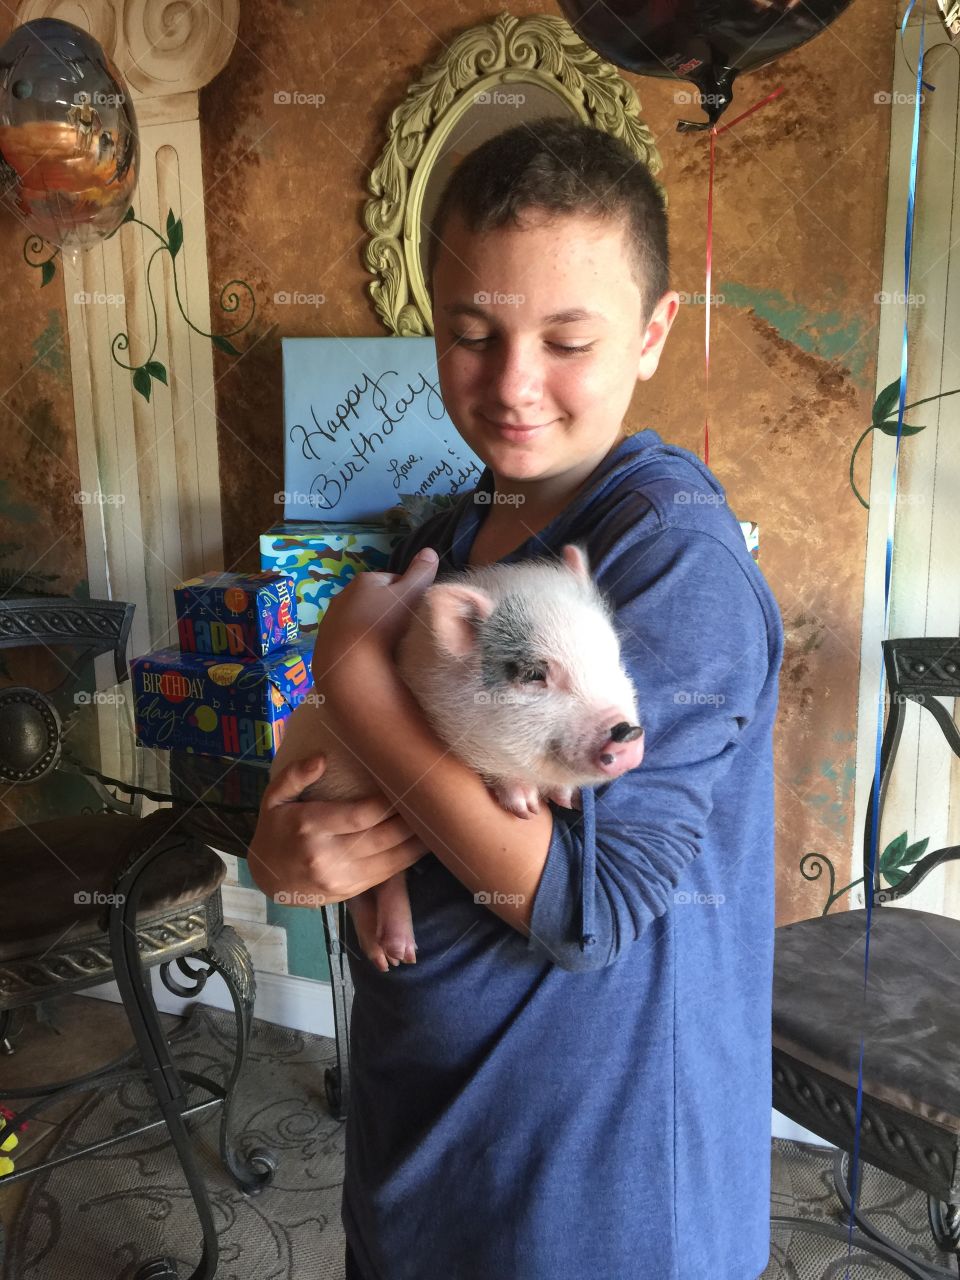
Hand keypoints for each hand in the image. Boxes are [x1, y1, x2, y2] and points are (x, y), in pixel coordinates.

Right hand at [247, 755, 428, 904]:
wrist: (266, 877)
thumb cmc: (275, 829)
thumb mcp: (273, 797)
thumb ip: (294, 775)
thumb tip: (321, 758)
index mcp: (309, 827)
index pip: (361, 815)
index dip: (388, 802)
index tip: (404, 783)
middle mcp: (326, 856)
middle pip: (382, 837)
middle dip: (410, 819)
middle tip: (429, 797)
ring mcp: (340, 879)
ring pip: (390, 859)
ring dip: (417, 840)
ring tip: (436, 819)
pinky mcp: (350, 892)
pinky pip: (387, 875)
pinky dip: (409, 858)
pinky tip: (423, 842)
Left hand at [311, 548, 438, 694]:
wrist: (350, 666)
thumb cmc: (384, 624)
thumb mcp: (410, 595)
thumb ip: (421, 574)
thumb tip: (429, 550)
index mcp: (364, 580)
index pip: (393, 580)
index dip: (407, 594)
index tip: (415, 612)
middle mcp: (343, 595)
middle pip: (374, 600)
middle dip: (387, 611)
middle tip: (404, 631)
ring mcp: (332, 620)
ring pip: (360, 620)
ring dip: (372, 629)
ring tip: (387, 648)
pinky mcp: (325, 644)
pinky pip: (348, 640)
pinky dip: (358, 646)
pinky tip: (368, 659)